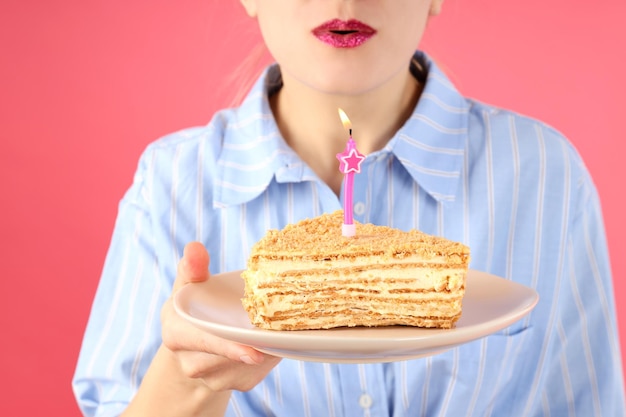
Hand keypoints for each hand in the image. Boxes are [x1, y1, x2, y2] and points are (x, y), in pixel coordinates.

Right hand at [160, 242, 280, 392]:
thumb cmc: (194, 306)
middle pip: (228, 357)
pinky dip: (272, 357)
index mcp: (177, 335)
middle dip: (255, 345)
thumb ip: (192, 267)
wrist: (197, 344)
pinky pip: (259, 373)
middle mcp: (192, 363)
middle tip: (281, 336)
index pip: (200, 341)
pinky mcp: (237, 384)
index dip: (225, 346)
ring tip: (280, 327)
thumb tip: (195, 248)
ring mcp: (215, 379)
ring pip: (248, 366)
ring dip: (267, 350)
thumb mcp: (189, 285)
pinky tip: (276, 341)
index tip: (252, 352)